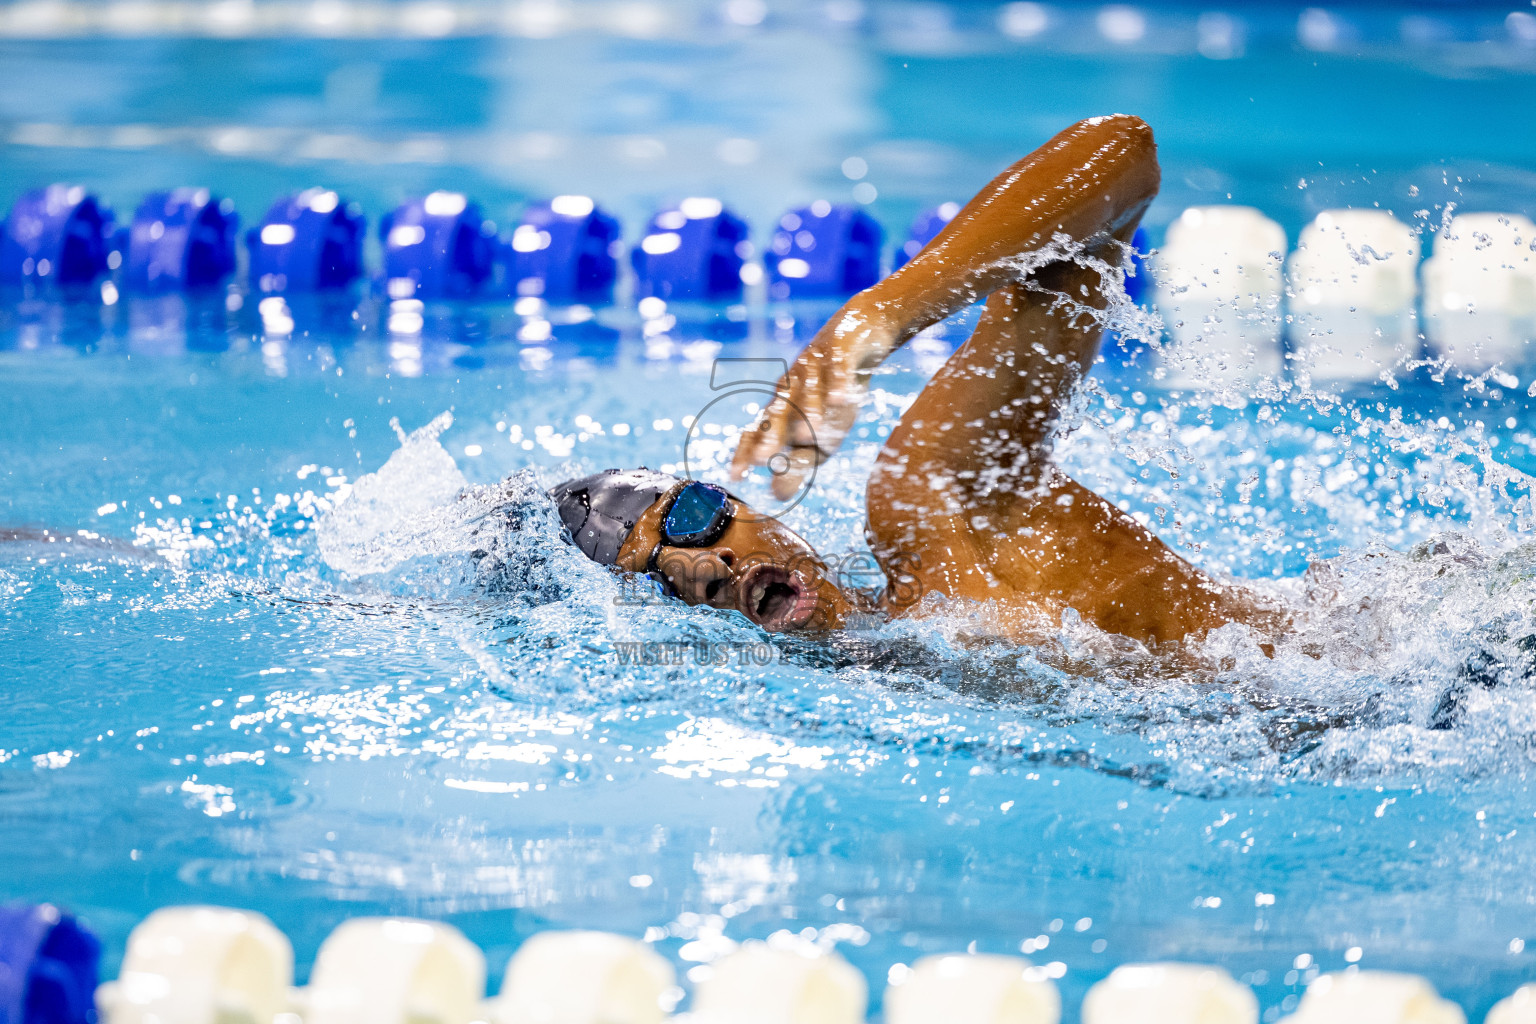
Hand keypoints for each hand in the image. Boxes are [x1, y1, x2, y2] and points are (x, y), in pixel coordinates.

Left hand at [729, 309, 893, 500]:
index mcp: (783, 407)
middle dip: (770, 434)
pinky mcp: (840, 350)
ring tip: (807, 435)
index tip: (735, 476)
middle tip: (762, 458)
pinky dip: (838, 383)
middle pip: (778, 410)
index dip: (746, 451)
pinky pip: (838, 368)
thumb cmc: (834, 394)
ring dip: (807, 411)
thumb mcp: (820, 435)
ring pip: (808, 390)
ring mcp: (814, 366)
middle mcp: (791, 386)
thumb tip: (777, 497)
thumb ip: (798, 464)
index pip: (759, 431)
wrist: (860, 337)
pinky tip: (839, 400)